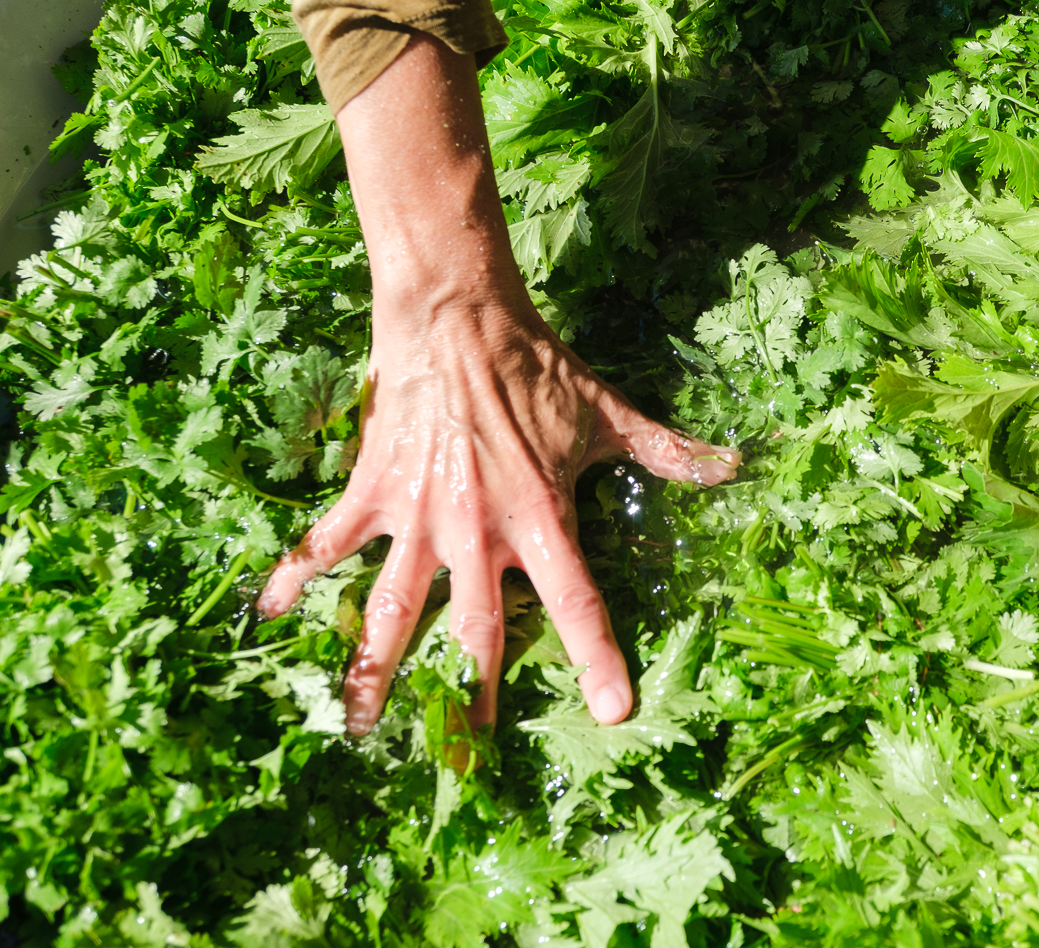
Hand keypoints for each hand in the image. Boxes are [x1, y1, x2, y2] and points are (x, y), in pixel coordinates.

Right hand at [257, 299, 737, 733]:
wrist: (458, 320)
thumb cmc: (536, 368)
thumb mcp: (607, 412)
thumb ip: (666, 450)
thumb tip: (732, 466)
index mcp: (541, 517)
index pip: (578, 603)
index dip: (598, 659)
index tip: (614, 711)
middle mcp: (478, 532)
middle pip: (477, 632)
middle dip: (473, 697)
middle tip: (468, 758)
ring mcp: (420, 518)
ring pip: (394, 610)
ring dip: (375, 669)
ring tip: (359, 727)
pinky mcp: (374, 493)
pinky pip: (328, 545)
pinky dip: (295, 577)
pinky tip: (266, 617)